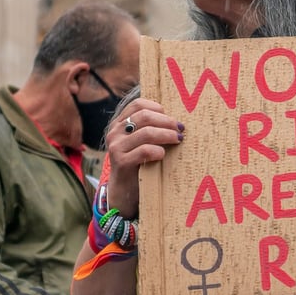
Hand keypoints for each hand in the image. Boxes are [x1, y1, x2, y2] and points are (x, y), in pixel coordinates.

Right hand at [105, 98, 183, 216]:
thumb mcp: (141, 142)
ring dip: (167, 135)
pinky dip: (158, 150)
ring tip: (178, 140)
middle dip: (167, 121)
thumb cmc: (138, 163)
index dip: (158, 108)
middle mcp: (115, 132)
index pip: (138, 104)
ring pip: (146, 132)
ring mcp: (116, 146)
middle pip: (145, 116)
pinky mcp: (121, 162)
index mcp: (119, 123)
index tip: (172, 118)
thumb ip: (150, 128)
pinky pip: (144, 150)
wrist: (124, 190)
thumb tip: (176, 119)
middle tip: (180, 129)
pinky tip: (163, 154)